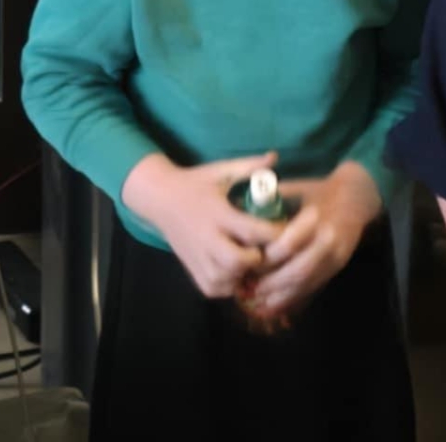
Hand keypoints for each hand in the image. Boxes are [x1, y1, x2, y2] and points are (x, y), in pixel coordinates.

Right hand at [120, 151, 284, 299]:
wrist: (159, 197)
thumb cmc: (195, 183)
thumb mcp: (221, 171)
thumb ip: (249, 166)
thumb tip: (275, 156)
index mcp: (218, 213)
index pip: (251, 230)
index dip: (274, 234)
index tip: (285, 229)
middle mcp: (207, 238)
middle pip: (237, 261)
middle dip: (257, 259)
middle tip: (265, 249)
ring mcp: (197, 256)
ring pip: (225, 280)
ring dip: (244, 275)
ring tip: (252, 262)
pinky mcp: (191, 268)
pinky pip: (214, 288)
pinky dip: (228, 286)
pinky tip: (235, 273)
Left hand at [243, 161, 383, 319]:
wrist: (355, 197)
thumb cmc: (318, 190)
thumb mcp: (295, 187)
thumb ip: (270, 200)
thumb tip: (238, 210)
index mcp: (316, 218)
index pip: (288, 245)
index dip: (266, 257)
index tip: (246, 263)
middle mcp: (328, 241)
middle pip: (298, 270)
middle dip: (271, 283)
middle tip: (246, 288)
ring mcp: (335, 257)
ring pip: (306, 283)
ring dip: (280, 296)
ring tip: (255, 300)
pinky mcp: (337, 268)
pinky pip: (313, 287)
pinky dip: (292, 298)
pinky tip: (272, 304)